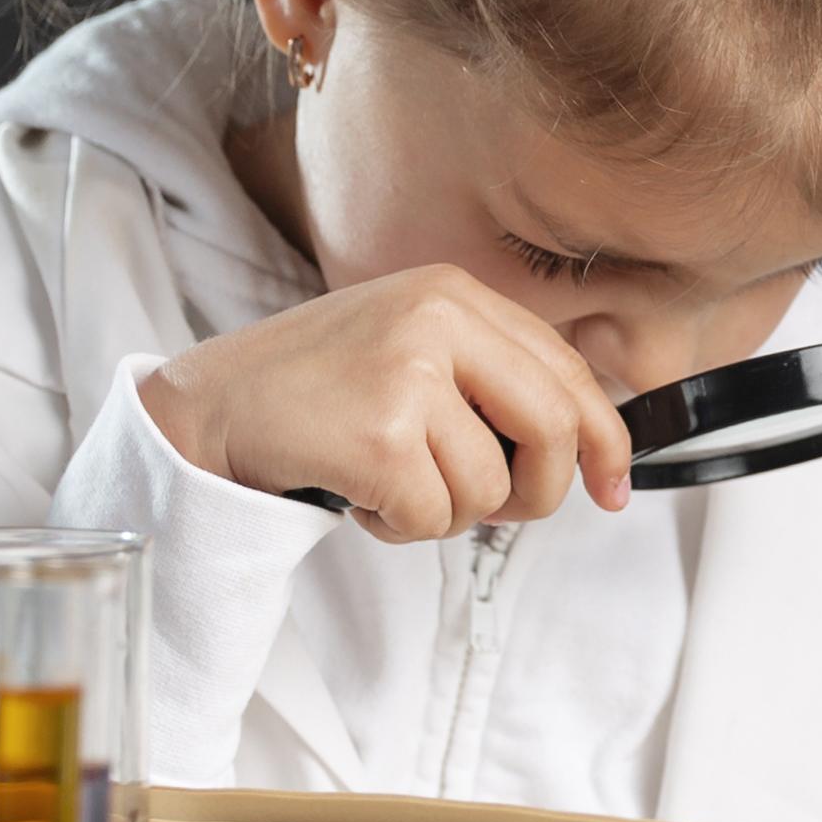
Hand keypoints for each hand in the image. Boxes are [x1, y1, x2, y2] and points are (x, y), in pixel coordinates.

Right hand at [140, 265, 633, 539]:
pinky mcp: (378, 436)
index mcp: (453, 294)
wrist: (207, 407)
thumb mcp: (409, 351)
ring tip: (388, 484)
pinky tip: (358, 496)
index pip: (567, 370)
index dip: (604, 438)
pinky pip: (433, 517)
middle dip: (538, 492)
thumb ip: (488, 382)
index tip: (614, 487)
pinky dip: (399, 528)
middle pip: (553, 428)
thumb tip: (584, 451)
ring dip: (444, 514)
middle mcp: (436, 320)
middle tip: (500, 510)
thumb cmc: (312, 391)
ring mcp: (407, 374)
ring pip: (489, 488)